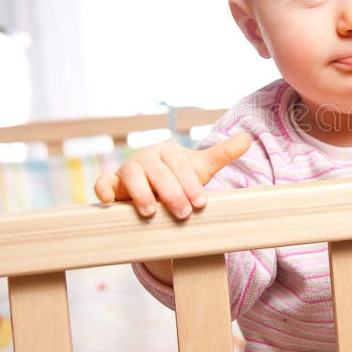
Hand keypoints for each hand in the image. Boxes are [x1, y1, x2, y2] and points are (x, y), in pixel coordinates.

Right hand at [94, 132, 251, 217]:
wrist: (155, 188)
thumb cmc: (180, 177)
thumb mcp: (201, 167)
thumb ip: (223, 153)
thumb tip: (248, 138)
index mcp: (170, 153)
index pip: (181, 166)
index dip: (191, 184)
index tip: (201, 203)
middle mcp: (148, 158)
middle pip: (159, 173)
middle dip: (171, 193)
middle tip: (184, 213)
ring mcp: (128, 169)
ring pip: (131, 176)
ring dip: (141, 193)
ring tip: (151, 213)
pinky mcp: (112, 183)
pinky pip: (103, 183)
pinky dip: (103, 189)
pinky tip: (110, 201)